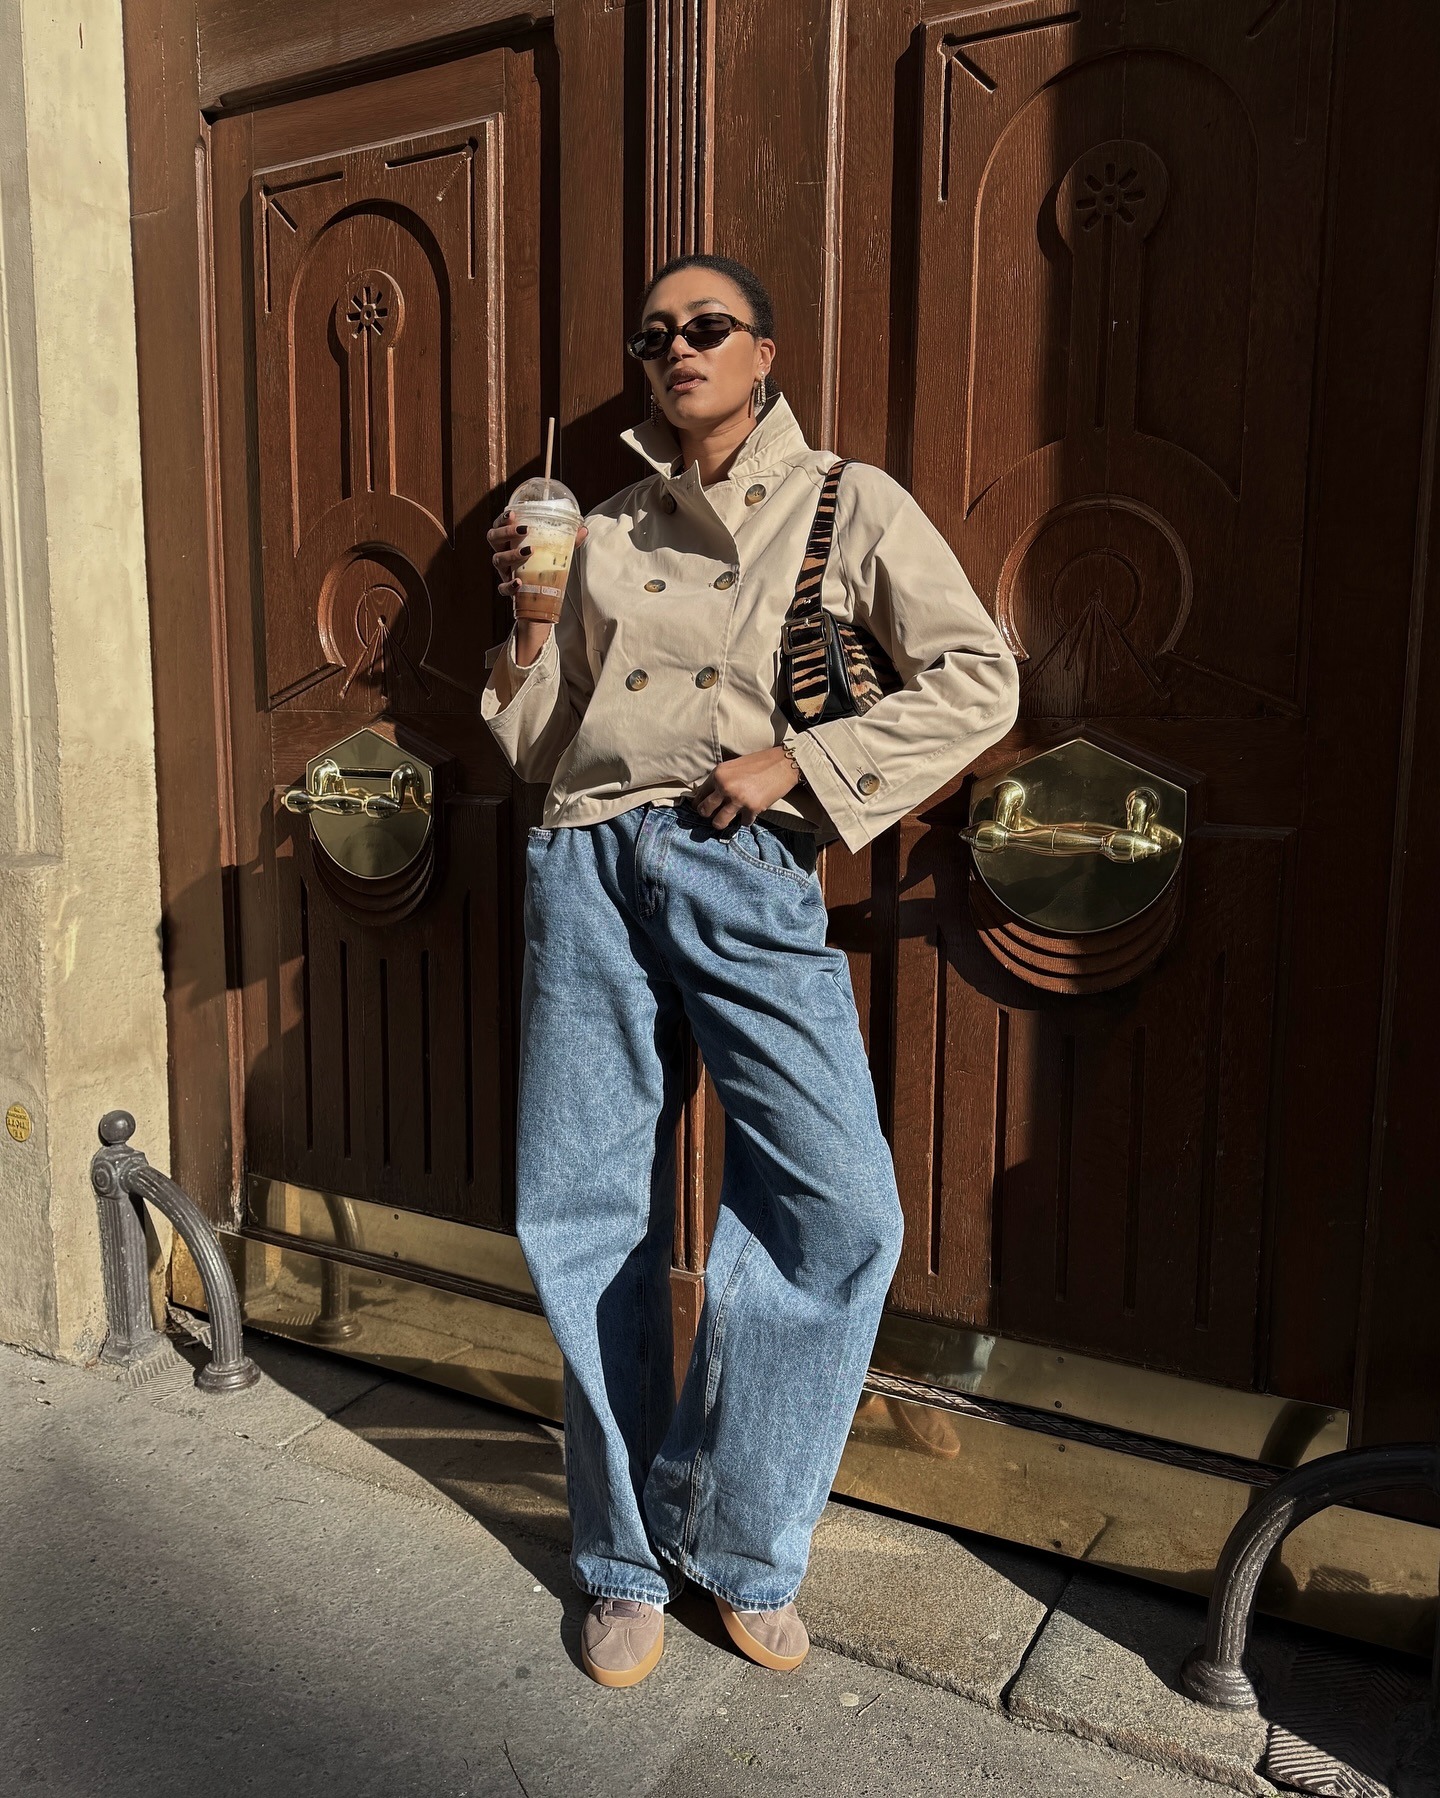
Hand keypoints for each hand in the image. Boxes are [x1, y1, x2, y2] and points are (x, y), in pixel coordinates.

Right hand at [487, 509, 587, 664]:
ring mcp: (504, 572)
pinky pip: (502, 588)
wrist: (541, 600)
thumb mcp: (556, 553)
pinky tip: (519, 582)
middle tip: (524, 530)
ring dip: (511, 554)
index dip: (502, 519)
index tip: (513, 513)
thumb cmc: (544, 568)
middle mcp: (504, 554)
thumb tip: (583, 529)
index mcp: (511, 542)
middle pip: (493, 538)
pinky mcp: (508, 590)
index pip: (499, 525)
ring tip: (529, 551)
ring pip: (497, 560)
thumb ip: (568, 541)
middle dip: (506, 532)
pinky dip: (509, 585)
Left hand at [691, 747, 801, 829]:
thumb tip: (709, 796)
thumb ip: (721, 780)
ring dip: (721, 823)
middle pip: (705, 810)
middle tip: (711, 816)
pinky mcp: (752, 808)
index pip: (699, 795)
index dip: (698, 803)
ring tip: (724, 821)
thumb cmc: (758, 763)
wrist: (782, 764)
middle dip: (706, 815)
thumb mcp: (733, 766)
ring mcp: (738, 799)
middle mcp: (725, 786)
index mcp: (718, 774)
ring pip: (719, 822)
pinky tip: (748, 814)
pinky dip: (745, 820)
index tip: (700, 808)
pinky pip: (742, 823)